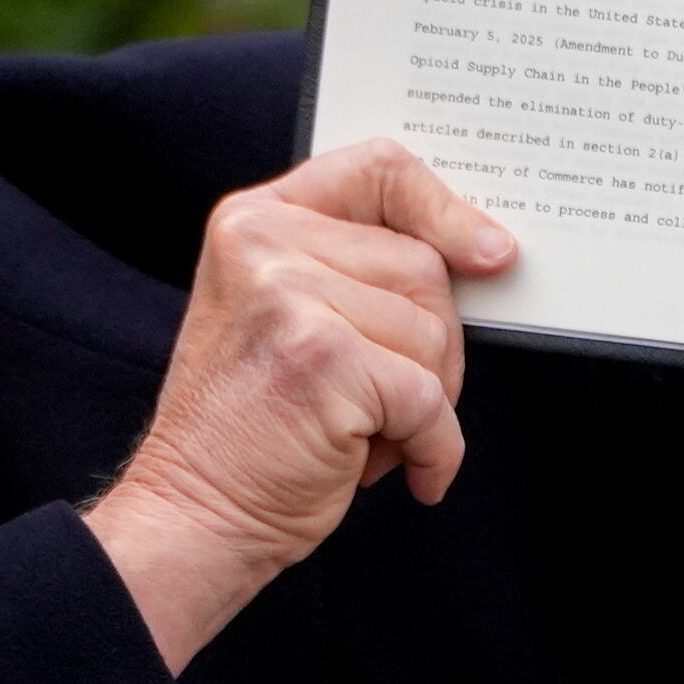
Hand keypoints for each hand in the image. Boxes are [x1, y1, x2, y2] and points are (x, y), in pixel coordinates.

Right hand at [88, 140, 515, 671]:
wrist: (193, 516)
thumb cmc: (254, 428)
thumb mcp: (288, 316)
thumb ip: (357, 268)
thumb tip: (487, 250)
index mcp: (255, 220)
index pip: (378, 167)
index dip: (444, 208)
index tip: (490, 253)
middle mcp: (265, 243)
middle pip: (424, 266)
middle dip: (431, 346)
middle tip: (382, 402)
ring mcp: (291, 296)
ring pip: (432, 332)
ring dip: (423, 401)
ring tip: (360, 431)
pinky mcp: (323, 357)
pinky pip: (429, 397)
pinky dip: (432, 448)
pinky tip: (401, 471)